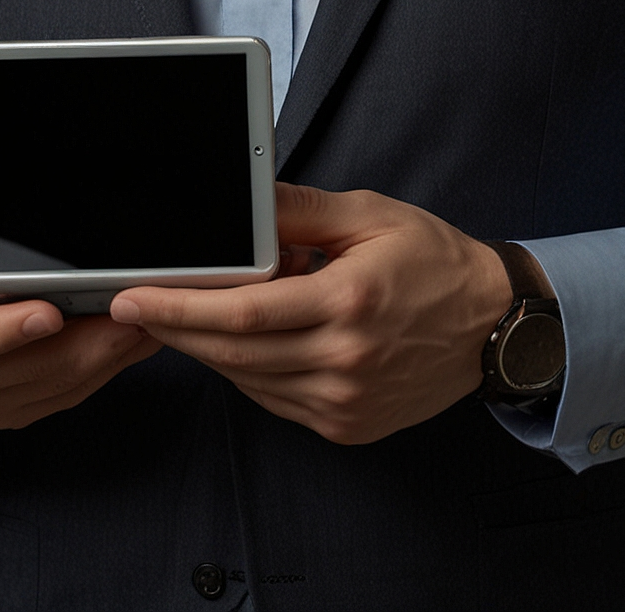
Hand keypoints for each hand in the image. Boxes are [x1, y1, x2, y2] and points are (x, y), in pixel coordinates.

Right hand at [0, 184, 159, 427]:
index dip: (5, 333)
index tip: (49, 313)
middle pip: (24, 370)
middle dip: (82, 343)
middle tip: (127, 311)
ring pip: (53, 386)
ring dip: (104, 357)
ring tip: (144, 320)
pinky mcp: (14, 408)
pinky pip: (64, 395)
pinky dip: (103, 370)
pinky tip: (132, 341)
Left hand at [108, 182, 512, 444]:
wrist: (492, 325)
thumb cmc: (433, 261)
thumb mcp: (369, 216)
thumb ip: (300, 210)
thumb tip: (246, 199)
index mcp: (347, 302)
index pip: (240, 313)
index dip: (177, 308)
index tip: (133, 296)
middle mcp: (344, 361)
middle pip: (232, 354)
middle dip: (174, 330)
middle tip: (133, 307)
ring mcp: (345, 403)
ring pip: (248, 381)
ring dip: (207, 351)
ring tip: (186, 315)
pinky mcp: (347, 426)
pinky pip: (275, 400)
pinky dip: (247, 372)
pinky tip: (241, 343)